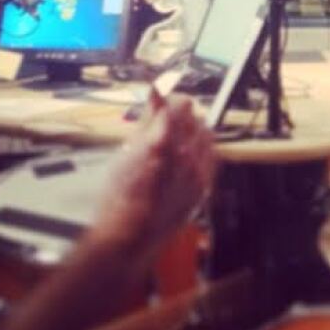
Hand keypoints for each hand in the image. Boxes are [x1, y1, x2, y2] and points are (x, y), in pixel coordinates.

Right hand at [95, 91, 214, 254]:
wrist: (130, 237)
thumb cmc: (119, 197)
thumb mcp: (126, 152)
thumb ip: (147, 121)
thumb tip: (156, 93)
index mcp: (164, 142)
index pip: (179, 104)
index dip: (167, 99)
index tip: (158, 99)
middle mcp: (187, 155)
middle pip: (194, 116)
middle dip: (178, 112)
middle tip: (161, 118)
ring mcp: (198, 172)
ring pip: (205, 133)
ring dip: (191, 129)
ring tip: (172, 137)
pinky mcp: (203, 186)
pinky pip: (210, 155)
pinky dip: (199, 148)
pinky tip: (184, 155)